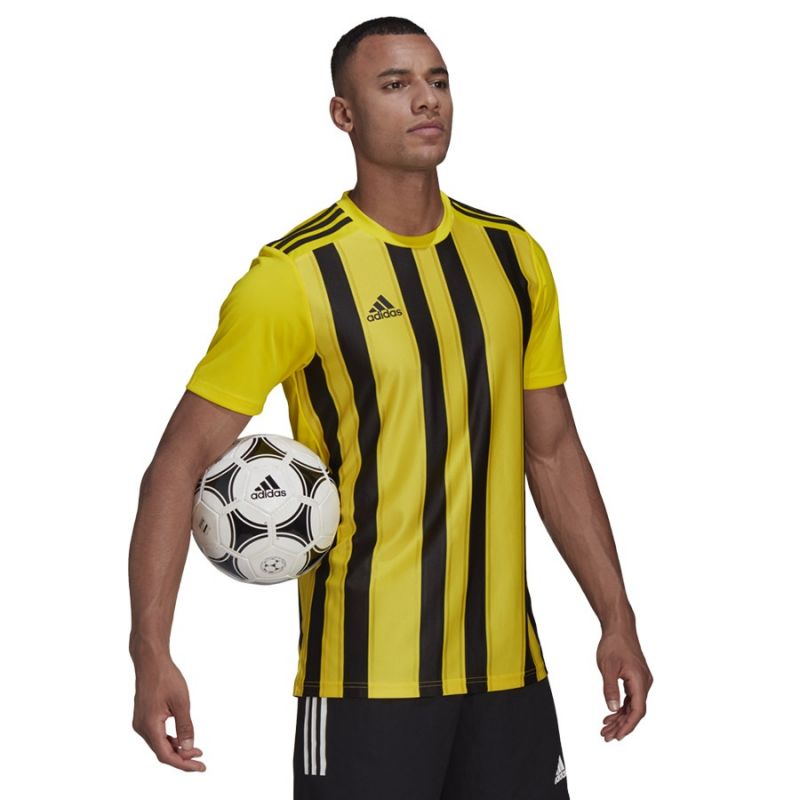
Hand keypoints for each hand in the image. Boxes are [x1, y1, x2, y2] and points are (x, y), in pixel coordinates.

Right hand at [132, 655, 206, 771]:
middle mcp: (141, 728)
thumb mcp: (181, 702)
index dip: (183, 764)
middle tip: (200, 761)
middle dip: (182, 758)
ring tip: (195, 750)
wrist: (151, 661)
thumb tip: (189, 748)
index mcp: (149, 726)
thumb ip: (185, 726)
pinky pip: (156, 735)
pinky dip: (169, 740)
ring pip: (158, 745)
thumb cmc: (166, 677)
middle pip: (161, 752)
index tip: (200, 766)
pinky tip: (181, 740)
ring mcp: (140, 723)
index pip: (166, 755)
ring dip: (176, 750)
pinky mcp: (143, 717)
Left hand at [596, 627, 652, 740]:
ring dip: (620, 718)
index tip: (618, 736)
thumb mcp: (607, 667)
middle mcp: (644, 683)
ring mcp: (641, 681)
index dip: (628, 725)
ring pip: (632, 706)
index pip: (638, 710)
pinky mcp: (636, 679)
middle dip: (621, 725)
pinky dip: (621, 707)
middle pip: (635, 711)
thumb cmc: (614, 644)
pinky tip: (610, 714)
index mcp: (640, 681)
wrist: (619, 628)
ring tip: (605, 728)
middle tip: (606, 736)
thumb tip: (611, 708)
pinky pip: (630, 698)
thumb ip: (609, 688)